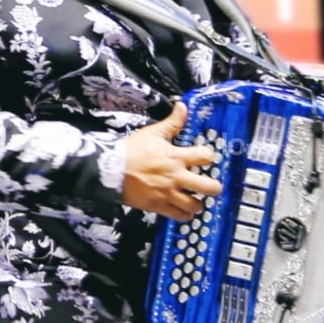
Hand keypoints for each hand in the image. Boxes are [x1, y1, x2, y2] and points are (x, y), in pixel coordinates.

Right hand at [121, 102, 221, 220]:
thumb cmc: (131, 151)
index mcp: (176, 157)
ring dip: (199, 203)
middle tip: (213, 185)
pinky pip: (178, 216)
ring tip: (196, 199)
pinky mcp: (158, 206)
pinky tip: (184, 211)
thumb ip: (172, 122)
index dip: (210, 156)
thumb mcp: (152, 133)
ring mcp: (168, 194)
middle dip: (214, 187)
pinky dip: (184, 215)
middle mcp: (176, 177)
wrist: (109, 171)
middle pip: (208, 187)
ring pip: (195, 205)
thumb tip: (183, 106)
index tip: (207, 158)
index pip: (206, 156)